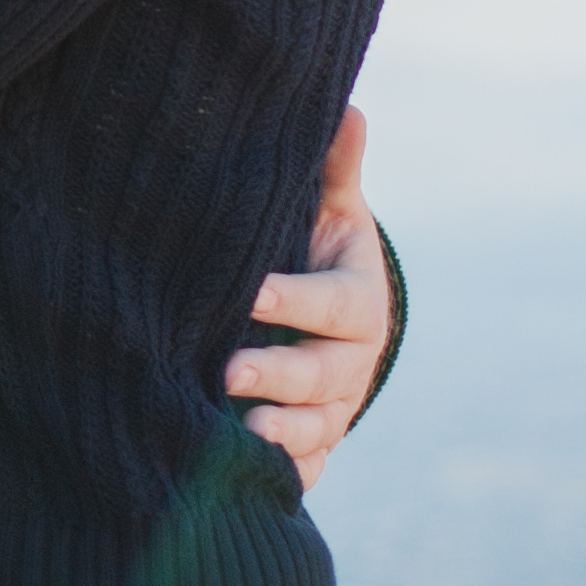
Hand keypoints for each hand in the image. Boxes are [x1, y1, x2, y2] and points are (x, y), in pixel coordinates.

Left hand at [229, 102, 386, 485]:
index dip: (294, 300)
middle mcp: (352, 362)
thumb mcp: (328, 210)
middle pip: (322, 375)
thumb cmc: (315, 251)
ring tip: (240, 432)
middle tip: (227, 371)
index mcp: (358, 303)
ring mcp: (336, 409)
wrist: (327, 319)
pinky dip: (280, 476)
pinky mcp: (315, 442)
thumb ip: (335, 169)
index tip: (249, 292)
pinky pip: (305, 467)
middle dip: (277, 376)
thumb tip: (347, 106)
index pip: (332, 305)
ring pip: (317, 428)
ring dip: (281, 434)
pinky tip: (242, 478)